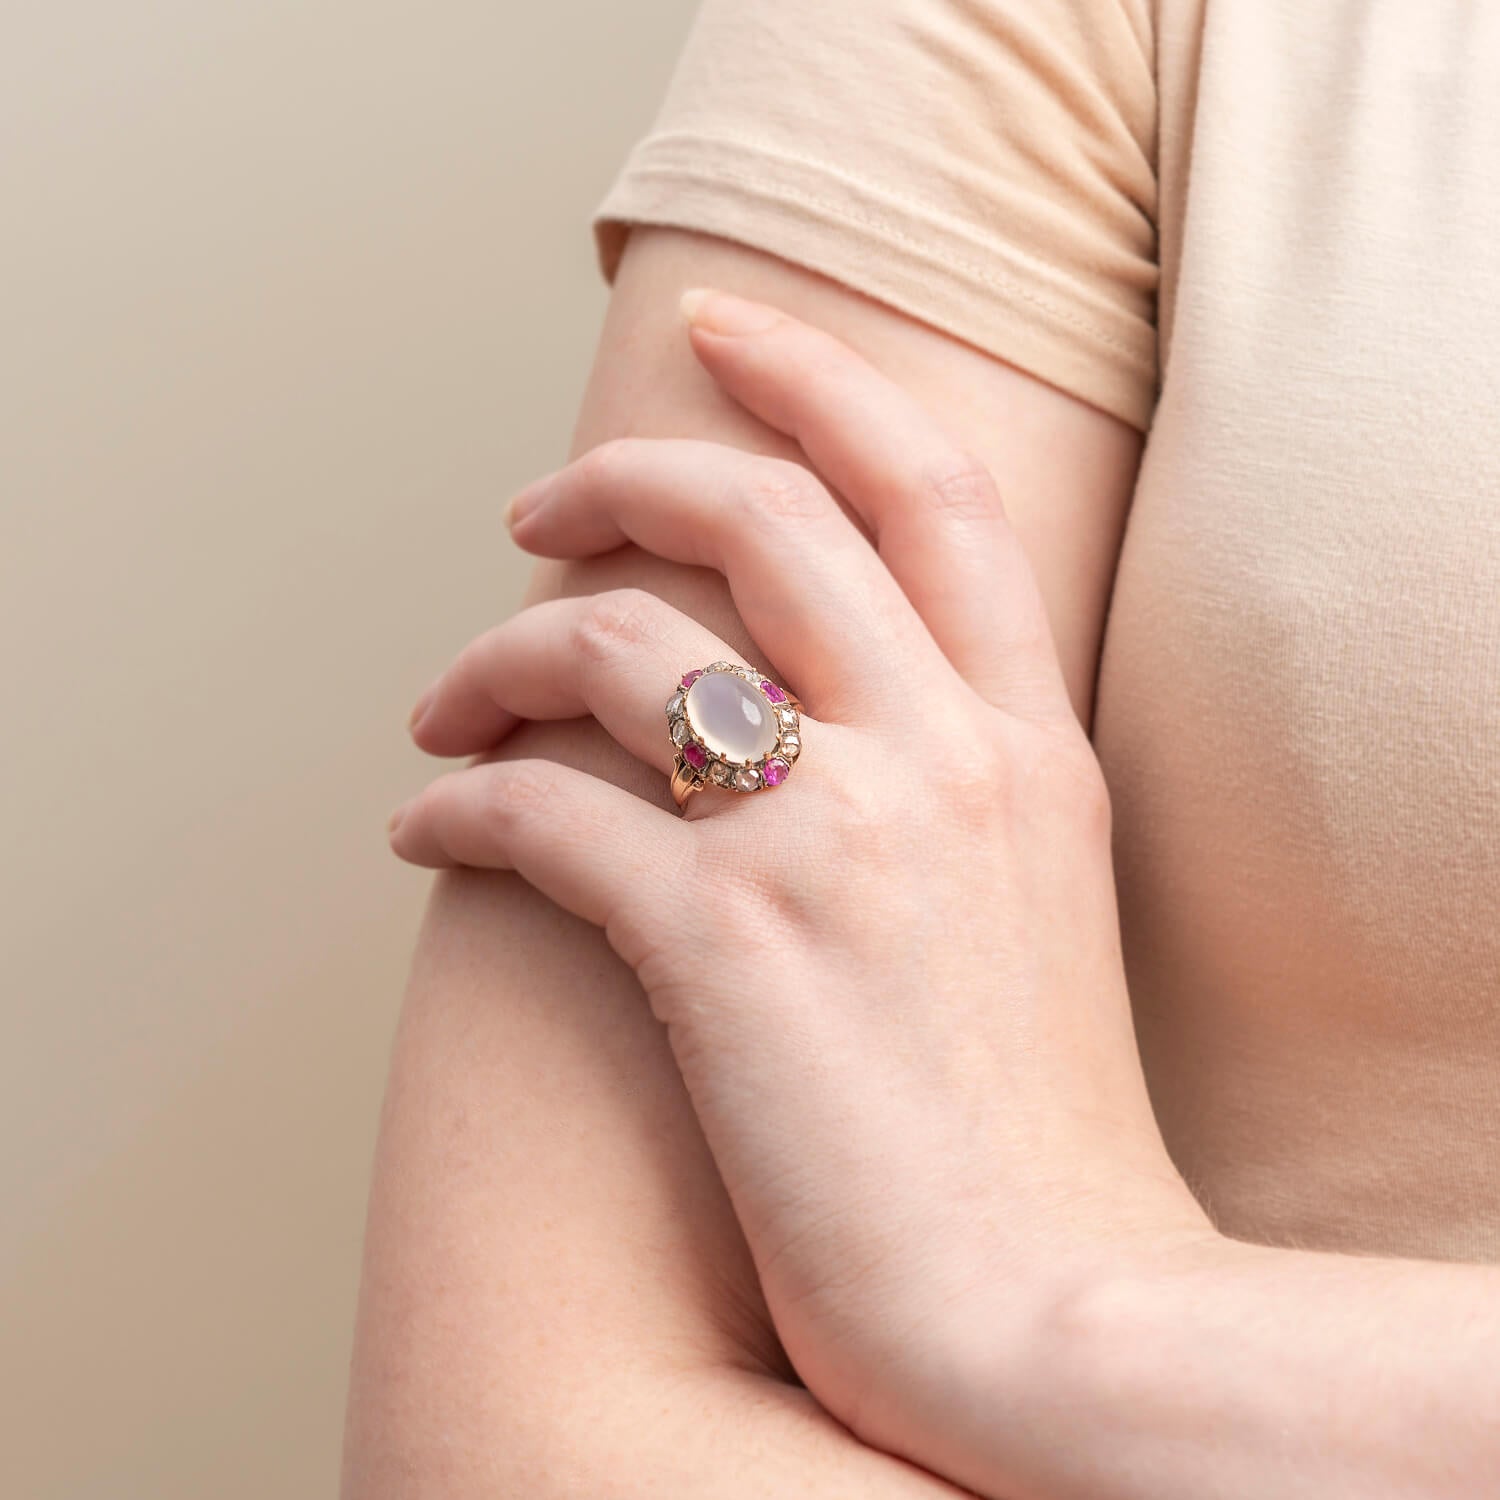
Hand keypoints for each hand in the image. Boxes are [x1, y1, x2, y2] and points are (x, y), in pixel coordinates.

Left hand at [388, 290, 1217, 1487]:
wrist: (1053, 1309)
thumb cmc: (1035, 1130)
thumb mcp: (1042, 902)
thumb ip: (960, 778)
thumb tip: (821, 707)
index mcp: (1027, 740)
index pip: (928, 484)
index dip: (818, 381)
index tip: (722, 335)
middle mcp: (940, 754)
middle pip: (758, 517)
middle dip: (622, 475)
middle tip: (534, 504)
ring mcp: (836, 842)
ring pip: (616, 646)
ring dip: (497, 657)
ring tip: (444, 705)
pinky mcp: (727, 949)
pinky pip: (544, 815)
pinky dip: (459, 806)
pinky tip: (425, 834)